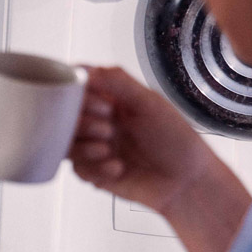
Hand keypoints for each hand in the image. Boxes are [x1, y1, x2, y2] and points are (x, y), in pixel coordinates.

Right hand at [70, 66, 217, 212]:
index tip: (100, 105)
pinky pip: (77, 169)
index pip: (79, 89)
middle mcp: (101, 123)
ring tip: (108, 150)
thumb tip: (87, 70)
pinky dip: (95, 169)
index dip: (81, 96)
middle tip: (108, 129)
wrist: (185, 182)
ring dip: (85, 147)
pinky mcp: (95, 172)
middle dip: (84, 124)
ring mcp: (96, 147)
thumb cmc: (176, 141)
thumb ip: (118, 82)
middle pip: (66, 118)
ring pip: (67, 144)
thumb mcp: (150, 103)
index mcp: (113, 101)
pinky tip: (118, 168)